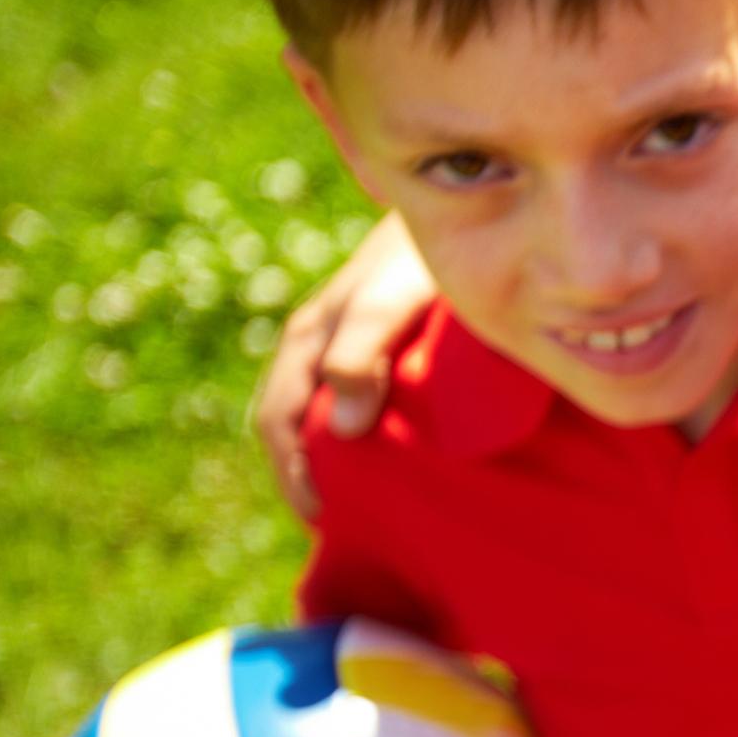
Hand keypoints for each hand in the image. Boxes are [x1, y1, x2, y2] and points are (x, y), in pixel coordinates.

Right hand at [250, 210, 433, 519]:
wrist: (456, 209)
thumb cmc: (423, 257)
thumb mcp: (391, 302)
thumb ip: (362, 354)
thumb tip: (340, 430)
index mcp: (309, 339)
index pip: (281, 422)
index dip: (296, 474)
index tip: (323, 518)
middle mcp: (316, 344)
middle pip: (290, 425)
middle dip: (305, 476)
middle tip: (338, 527)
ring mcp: (342, 343)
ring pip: (317, 415)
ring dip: (328, 460)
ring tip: (359, 508)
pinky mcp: (375, 343)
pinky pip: (346, 400)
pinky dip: (352, 437)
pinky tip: (383, 462)